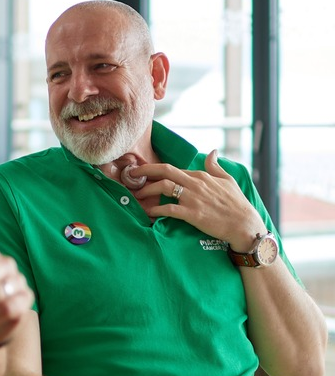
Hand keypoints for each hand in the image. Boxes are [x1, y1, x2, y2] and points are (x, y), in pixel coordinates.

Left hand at [131, 151, 265, 251]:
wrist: (244, 225)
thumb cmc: (237, 203)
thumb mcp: (228, 180)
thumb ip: (216, 166)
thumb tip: (212, 151)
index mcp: (201, 176)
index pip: (173, 168)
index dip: (155, 169)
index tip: (142, 172)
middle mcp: (195, 184)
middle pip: (165, 171)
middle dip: (145, 171)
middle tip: (131, 175)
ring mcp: (193, 198)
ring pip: (164, 187)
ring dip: (147, 190)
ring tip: (136, 196)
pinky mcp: (192, 214)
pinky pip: (168, 209)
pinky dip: (155, 210)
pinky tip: (148, 212)